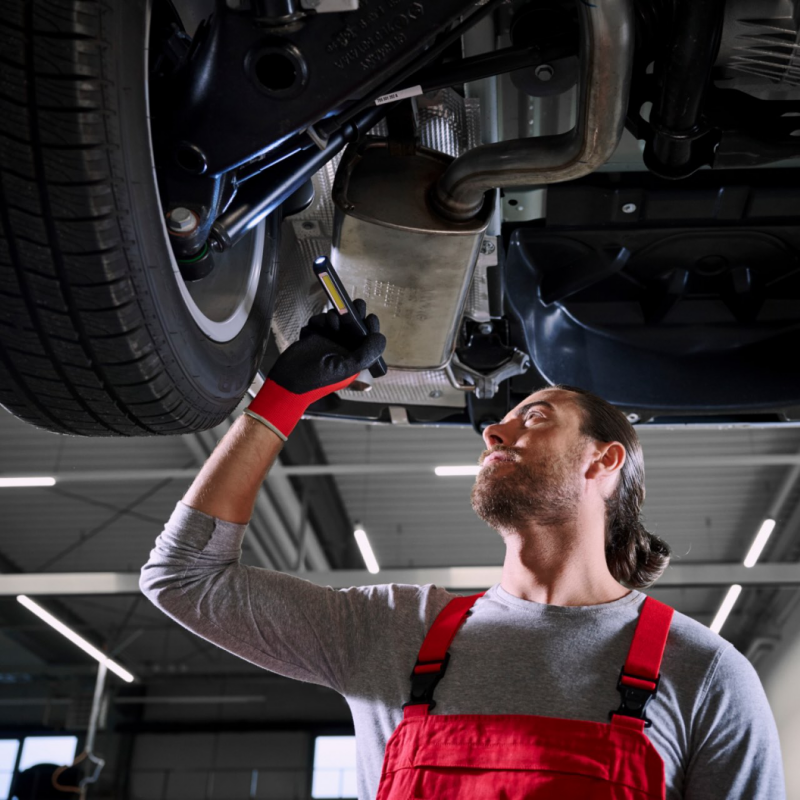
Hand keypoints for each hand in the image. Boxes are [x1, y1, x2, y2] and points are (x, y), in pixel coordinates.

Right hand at [270, 299, 384, 393]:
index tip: (369, 318)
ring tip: (329, 325)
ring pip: (336, 321)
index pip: (367, 340)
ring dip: (333, 318)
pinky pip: (319, 322)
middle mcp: (343, 349)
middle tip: (356, 305)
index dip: (370, 328)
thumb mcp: (345, 369)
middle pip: (353, 326)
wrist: (286, 381)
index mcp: (354, 359)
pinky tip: (314, 329)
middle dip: (354, 315)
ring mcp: (327, 341)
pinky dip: (318, 322)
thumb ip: (365, 354)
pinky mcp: (313, 336)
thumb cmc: (315, 380)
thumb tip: (380, 337)